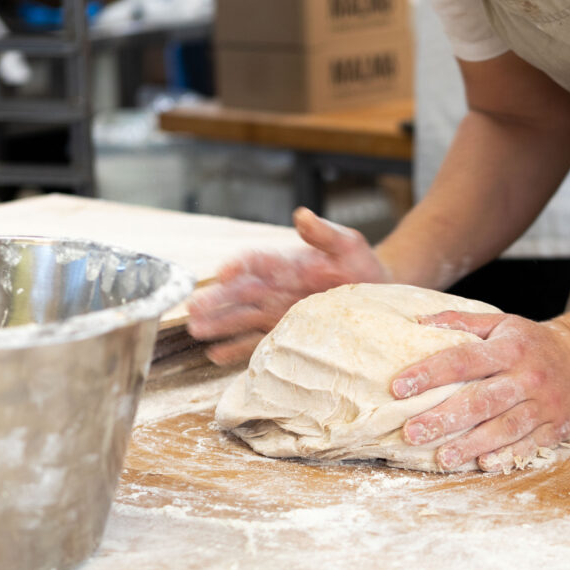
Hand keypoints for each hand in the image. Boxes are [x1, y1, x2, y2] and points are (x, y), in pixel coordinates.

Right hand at [187, 207, 388, 364]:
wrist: (376, 291)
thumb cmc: (359, 264)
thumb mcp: (346, 244)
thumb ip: (323, 233)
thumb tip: (302, 215)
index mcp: (285, 262)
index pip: (255, 261)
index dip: (239, 265)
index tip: (224, 273)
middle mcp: (274, 287)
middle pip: (239, 292)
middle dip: (216, 300)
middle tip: (193, 308)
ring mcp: (276, 312)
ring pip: (241, 317)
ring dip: (219, 324)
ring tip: (197, 330)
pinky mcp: (284, 333)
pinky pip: (255, 341)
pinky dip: (236, 348)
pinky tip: (215, 355)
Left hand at [391, 313, 569, 471]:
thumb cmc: (529, 342)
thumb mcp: (500, 322)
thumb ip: (460, 322)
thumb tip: (417, 323)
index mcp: (509, 348)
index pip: (464, 360)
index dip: (430, 373)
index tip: (399, 388)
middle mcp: (527, 376)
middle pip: (482, 400)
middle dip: (445, 418)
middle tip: (412, 433)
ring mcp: (544, 404)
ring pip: (505, 427)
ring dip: (472, 444)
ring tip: (442, 458)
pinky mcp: (556, 426)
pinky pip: (529, 444)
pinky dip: (506, 456)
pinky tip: (483, 464)